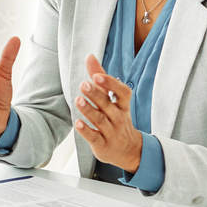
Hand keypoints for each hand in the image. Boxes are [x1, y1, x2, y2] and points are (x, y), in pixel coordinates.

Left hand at [74, 54, 142, 172]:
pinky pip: (94, 137)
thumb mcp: (112, 99)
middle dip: (95, 95)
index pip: (122, 92)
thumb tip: (89, 56)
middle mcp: (118, 118)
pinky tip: (77, 123)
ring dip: (88, 110)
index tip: (97, 75)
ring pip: (99, 120)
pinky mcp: (102, 145)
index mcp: (122, 105)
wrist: (129, 151)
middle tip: (83, 84)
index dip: (111, 84)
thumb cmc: (116, 119)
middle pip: (107, 105)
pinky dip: (86, 130)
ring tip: (78, 100)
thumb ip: (100, 78)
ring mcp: (111, 132)